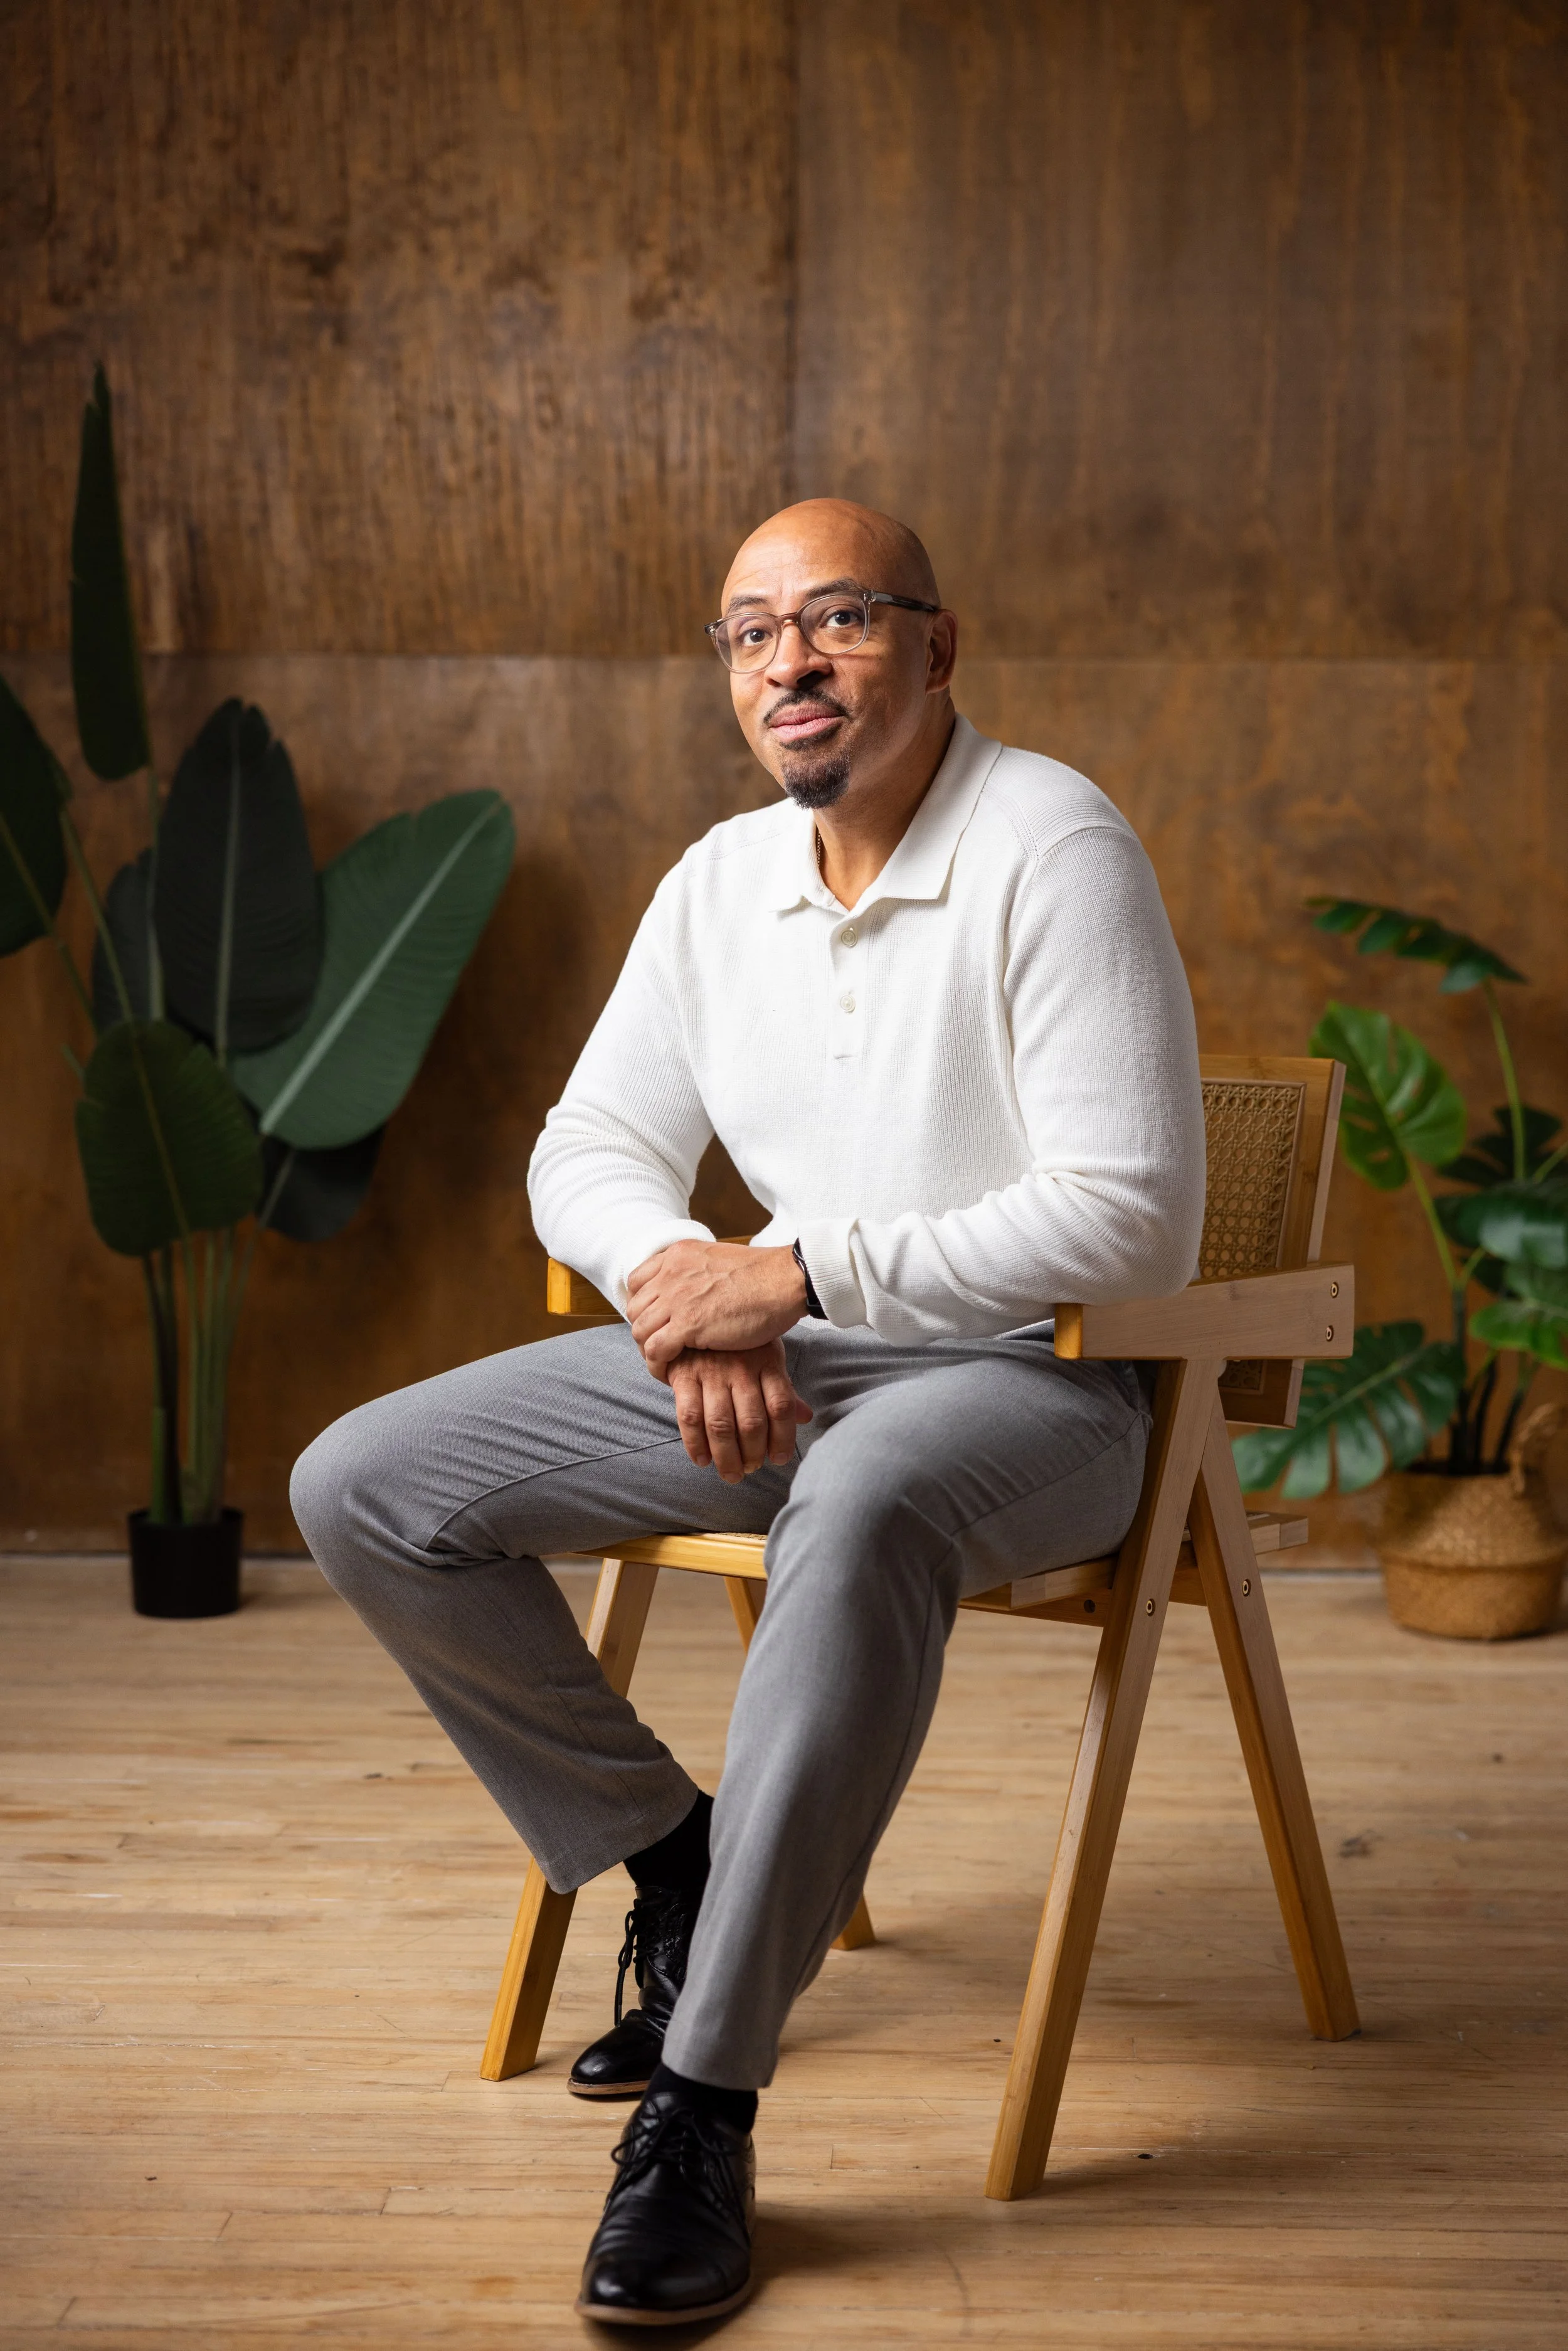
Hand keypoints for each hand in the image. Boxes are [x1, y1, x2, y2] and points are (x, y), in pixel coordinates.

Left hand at [628, 1240, 806, 1375]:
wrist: (785, 1280)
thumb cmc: (765, 1276)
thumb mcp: (719, 1261)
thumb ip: (699, 1273)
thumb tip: (697, 1292)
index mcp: (678, 1254)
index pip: (637, 1281)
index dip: (643, 1305)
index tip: (657, 1322)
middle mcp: (671, 1272)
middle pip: (636, 1308)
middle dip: (645, 1330)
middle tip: (662, 1347)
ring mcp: (676, 1298)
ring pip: (640, 1330)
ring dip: (649, 1350)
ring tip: (666, 1362)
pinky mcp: (687, 1324)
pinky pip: (655, 1350)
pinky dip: (658, 1366)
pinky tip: (670, 1374)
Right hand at [668, 1341, 812, 1481]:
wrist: (695, 1312)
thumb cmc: (738, 1342)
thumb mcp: (767, 1355)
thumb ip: (783, 1389)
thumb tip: (806, 1417)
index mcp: (767, 1361)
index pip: (780, 1406)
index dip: (782, 1438)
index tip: (779, 1459)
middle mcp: (741, 1368)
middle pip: (752, 1422)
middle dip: (753, 1454)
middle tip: (751, 1469)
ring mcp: (711, 1372)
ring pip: (721, 1425)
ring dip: (727, 1457)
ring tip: (732, 1474)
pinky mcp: (684, 1376)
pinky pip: (690, 1418)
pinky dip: (695, 1445)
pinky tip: (703, 1460)